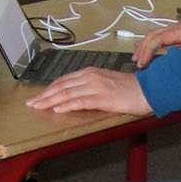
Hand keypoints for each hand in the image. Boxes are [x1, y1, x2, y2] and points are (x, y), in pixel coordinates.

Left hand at [25, 67, 152, 115]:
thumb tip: (72, 95)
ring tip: (38, 106)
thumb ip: (89, 86)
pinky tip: (58, 109)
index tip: (37, 96)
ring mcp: (96, 87)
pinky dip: (68, 105)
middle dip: (44, 95)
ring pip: (68, 93)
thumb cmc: (129, 88)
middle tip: (31, 103)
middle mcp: (91, 77)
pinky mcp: (104, 98)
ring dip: (50, 101)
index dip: (48, 89)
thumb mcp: (105, 82)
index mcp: (90, 72)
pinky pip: (81, 101)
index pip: (63, 80)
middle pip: (62, 86)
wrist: (149, 89)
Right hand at [132, 19, 180, 66]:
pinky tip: (148, 51)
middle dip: (143, 48)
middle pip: (155, 34)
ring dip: (147, 46)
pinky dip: (154, 45)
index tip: (143, 64)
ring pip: (158, 35)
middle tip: (138, 63)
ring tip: (139, 58)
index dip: (147, 51)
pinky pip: (165, 38)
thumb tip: (166, 62)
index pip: (158, 38)